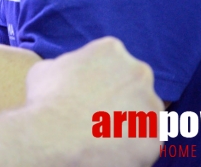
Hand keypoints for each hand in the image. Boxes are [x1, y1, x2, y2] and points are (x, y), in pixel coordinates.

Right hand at [21, 38, 161, 165]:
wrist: (53, 137)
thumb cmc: (45, 100)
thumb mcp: (47, 68)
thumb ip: (67, 65)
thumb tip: (69, 73)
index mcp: (112, 50)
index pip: (113, 62)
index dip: (102, 80)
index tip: (90, 94)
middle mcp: (138, 72)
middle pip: (135, 85)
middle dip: (121, 98)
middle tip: (99, 115)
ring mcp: (150, 105)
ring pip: (144, 115)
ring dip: (129, 123)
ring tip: (104, 135)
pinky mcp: (155, 137)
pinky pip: (146, 143)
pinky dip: (132, 148)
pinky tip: (110, 150)